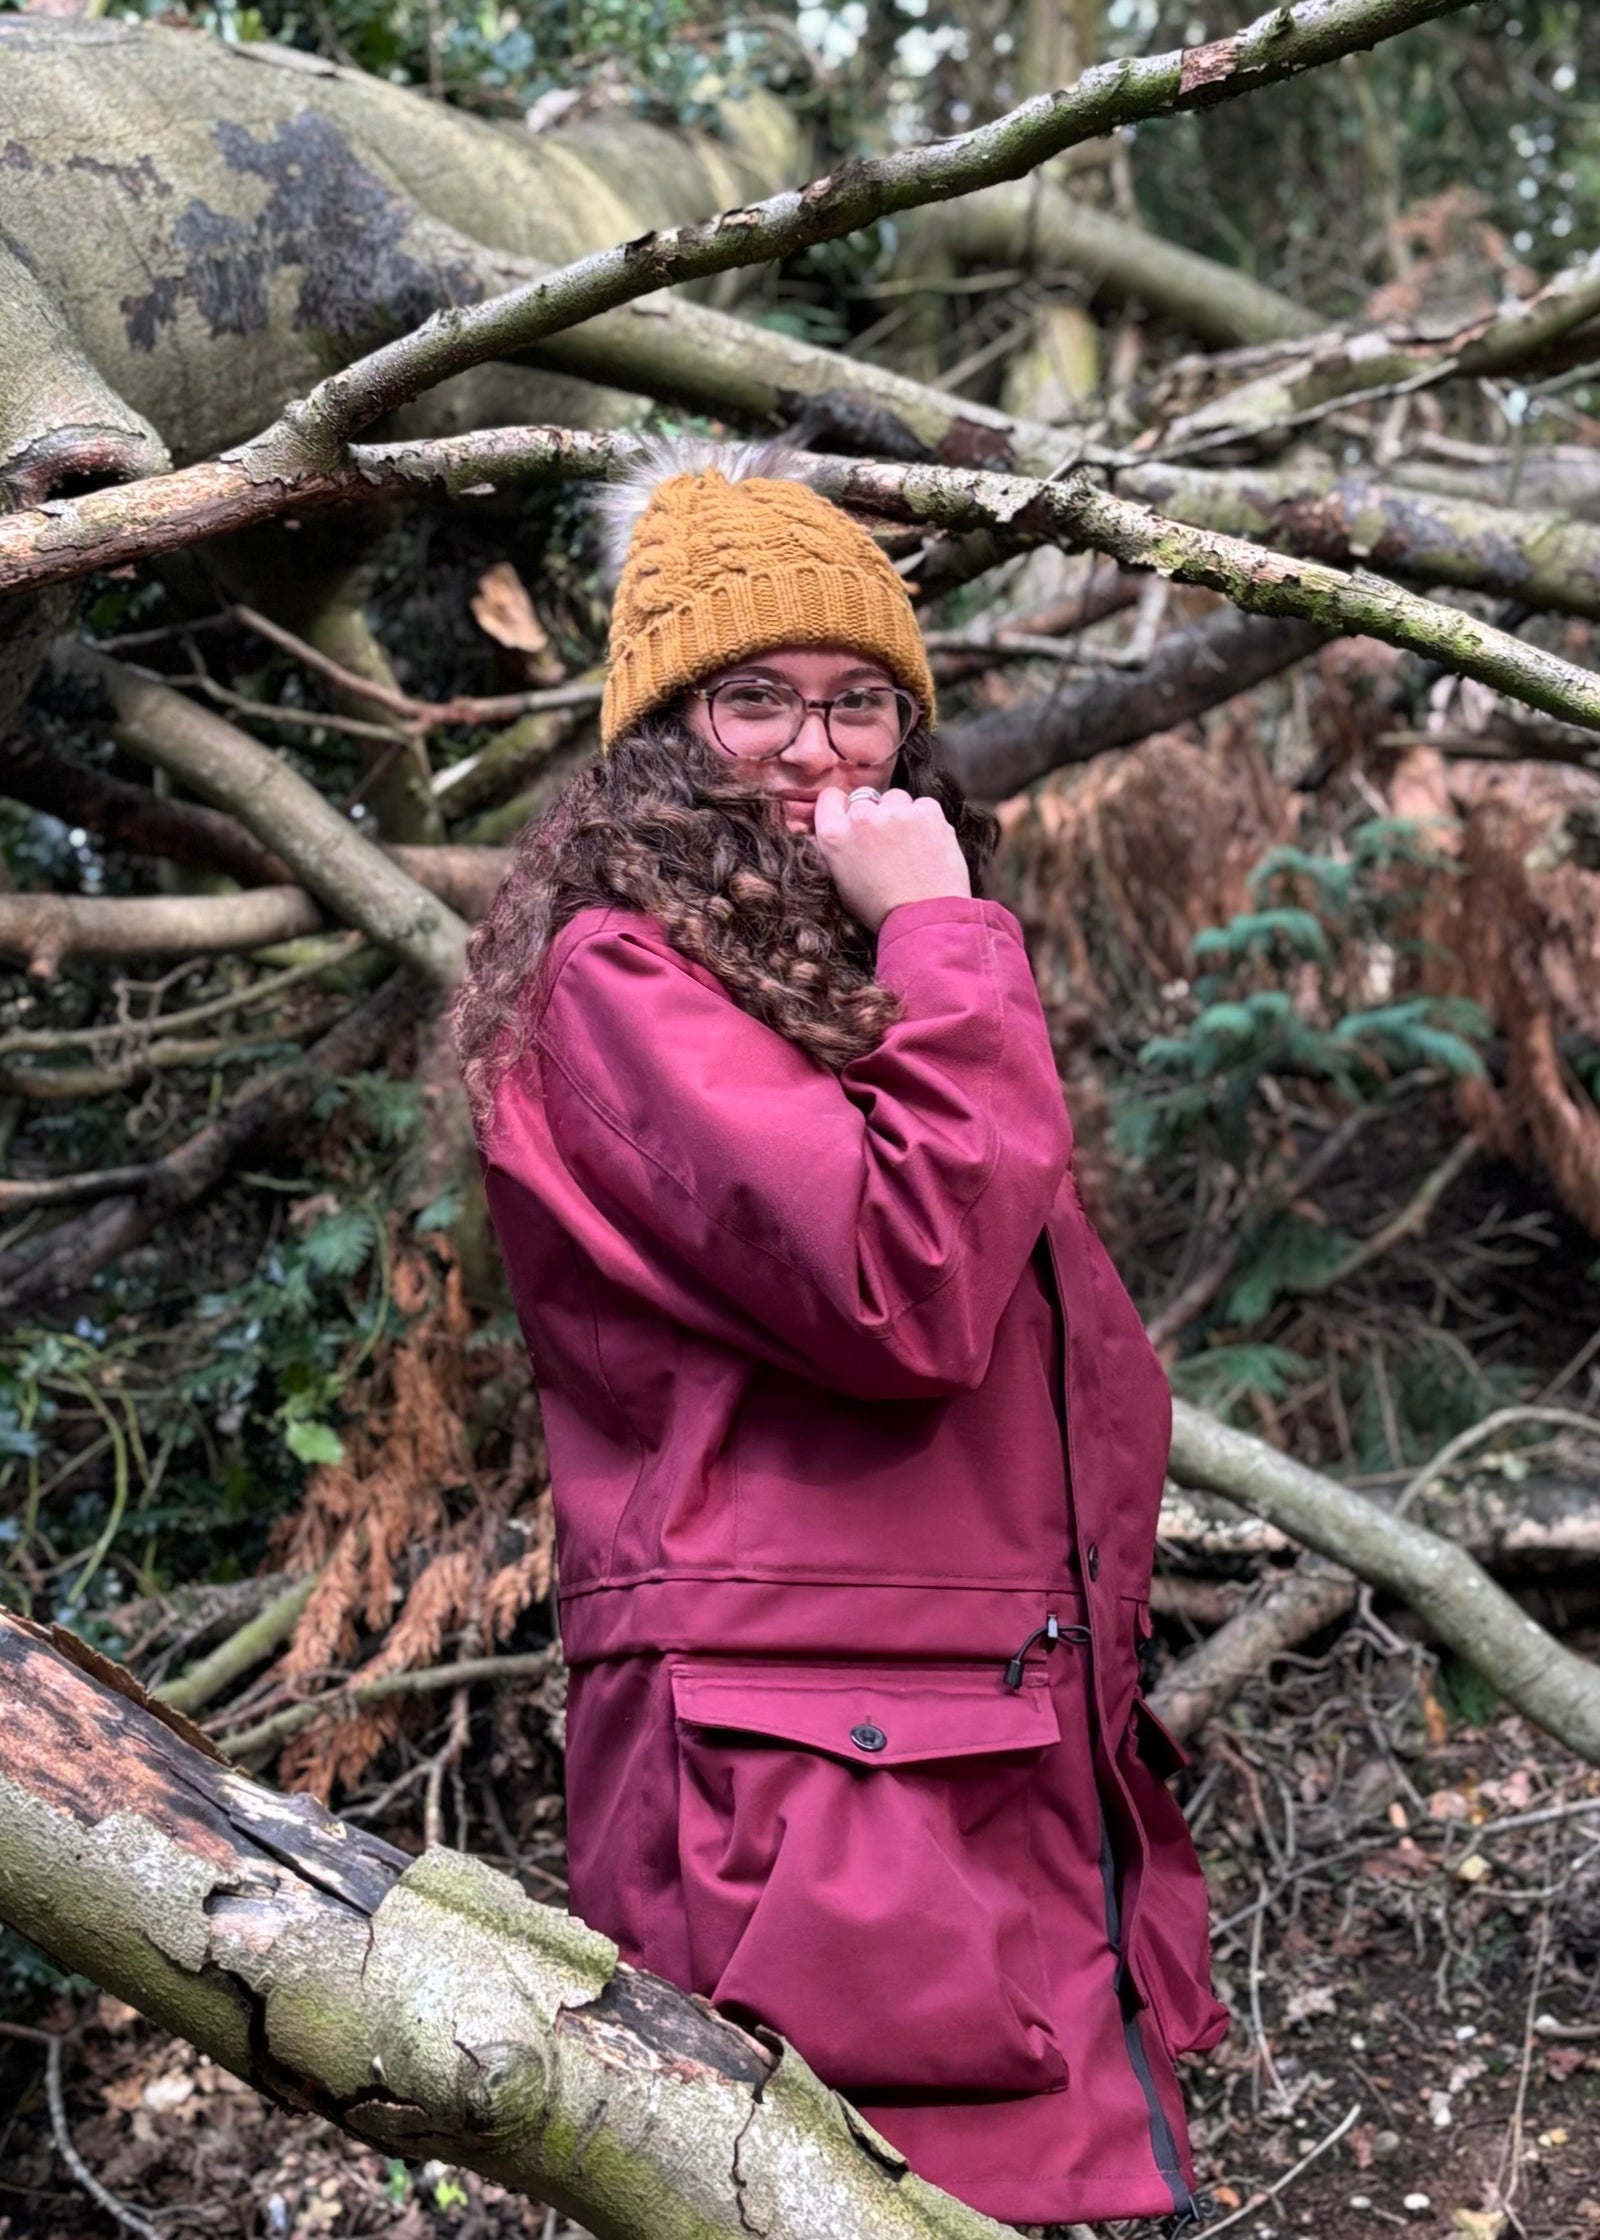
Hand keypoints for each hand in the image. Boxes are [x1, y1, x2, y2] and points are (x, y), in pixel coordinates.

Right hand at [811, 786, 971, 931]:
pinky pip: (923, 805)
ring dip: (901, 815)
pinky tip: (927, 844)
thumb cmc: (882, 910)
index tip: (852, 819)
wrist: (925, 920)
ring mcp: (896, 812)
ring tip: (910, 845)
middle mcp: (862, 817)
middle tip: (885, 841)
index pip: (829, 798)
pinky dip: (926, 820)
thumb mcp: (842, 884)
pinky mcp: (927, 812)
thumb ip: (837, 851)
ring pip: (896, 799)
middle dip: (874, 814)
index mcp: (834, 836)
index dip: (842, 808)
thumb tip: (837, 833)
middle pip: (865, 798)